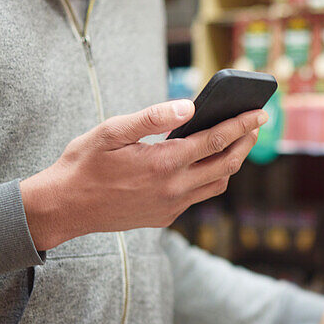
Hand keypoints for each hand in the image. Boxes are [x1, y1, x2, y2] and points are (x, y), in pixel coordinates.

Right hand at [20, 100, 265, 249]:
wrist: (64, 207)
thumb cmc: (84, 164)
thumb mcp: (111, 131)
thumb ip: (152, 118)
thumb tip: (189, 106)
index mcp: (163, 163)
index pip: (216, 140)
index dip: (241, 124)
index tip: (260, 112)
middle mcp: (173, 188)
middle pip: (226, 164)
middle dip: (245, 142)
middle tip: (255, 125)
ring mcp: (171, 206)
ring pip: (217, 184)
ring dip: (231, 162)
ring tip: (235, 142)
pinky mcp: (165, 217)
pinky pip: (197, 197)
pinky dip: (208, 178)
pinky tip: (203, 163)